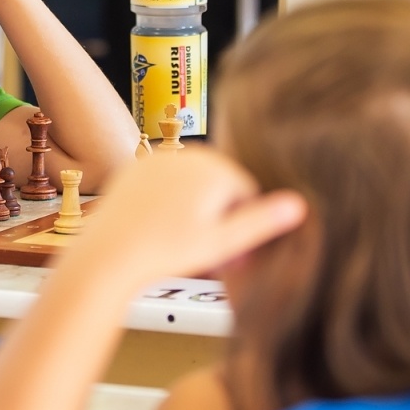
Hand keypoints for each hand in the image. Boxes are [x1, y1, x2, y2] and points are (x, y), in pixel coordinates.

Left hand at [67, 150, 305, 289]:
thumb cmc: (165, 251)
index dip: (243, 228)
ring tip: (184, 242)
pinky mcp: (139, 166)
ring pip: (195, 185)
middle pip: (221, 187)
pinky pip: (168, 184)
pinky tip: (162, 228)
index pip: (247, 195)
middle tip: (212, 255)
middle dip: (222, 218)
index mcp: (215, 168)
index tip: (234, 256)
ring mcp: (162, 157)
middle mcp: (189, 154)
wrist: (109, 251)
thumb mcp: (222, 242)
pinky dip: (171, 203)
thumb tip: (300, 205)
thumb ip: (261, 221)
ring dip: (198, 211)